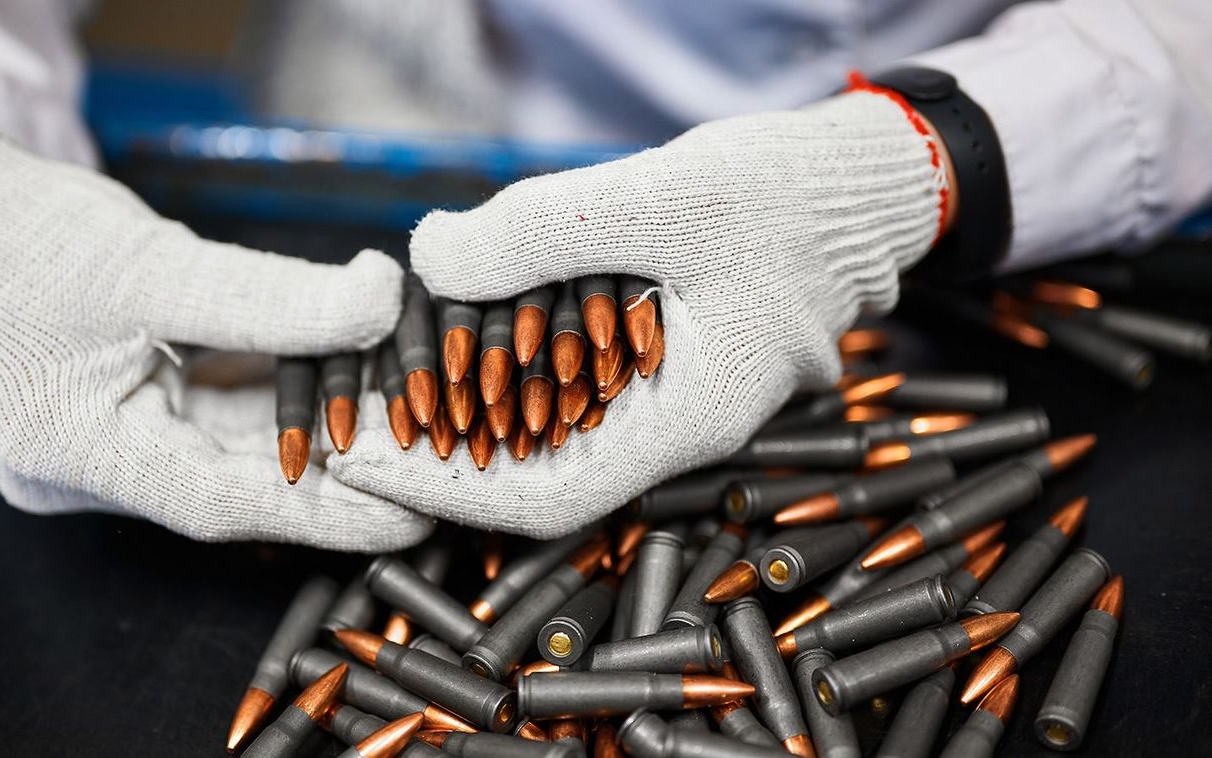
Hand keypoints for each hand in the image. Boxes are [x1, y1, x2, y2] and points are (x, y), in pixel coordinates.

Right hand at [0, 130, 431, 550]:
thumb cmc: (19, 228)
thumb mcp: (150, 261)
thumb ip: (268, 296)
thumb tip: (381, 301)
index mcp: (67, 452)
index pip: (217, 502)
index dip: (322, 511)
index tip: (409, 509)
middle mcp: (88, 463)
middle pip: (233, 478)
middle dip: (334, 471)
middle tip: (431, 464)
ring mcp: (109, 433)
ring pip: (234, 442)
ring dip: (318, 429)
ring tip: (409, 424)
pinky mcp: (131, 400)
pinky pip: (219, 408)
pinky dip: (283, 393)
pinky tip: (353, 378)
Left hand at [332, 91, 942, 536]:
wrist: (859, 185)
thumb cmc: (788, 196)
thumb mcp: (659, 197)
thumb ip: (538, 229)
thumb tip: (427, 259)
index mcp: (688, 421)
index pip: (547, 495)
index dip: (445, 487)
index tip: (362, 451)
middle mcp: (672, 426)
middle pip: (534, 471)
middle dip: (435, 451)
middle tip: (352, 410)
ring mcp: (665, 395)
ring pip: (546, 429)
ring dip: (461, 409)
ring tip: (382, 376)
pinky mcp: (654, 355)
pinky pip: (566, 383)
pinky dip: (502, 366)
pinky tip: (452, 334)